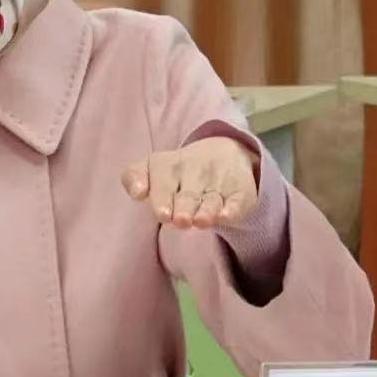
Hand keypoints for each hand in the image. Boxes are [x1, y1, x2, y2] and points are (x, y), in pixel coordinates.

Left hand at [121, 136, 259, 228]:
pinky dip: (232, 209)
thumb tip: (137, 192)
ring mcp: (219, 183)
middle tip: (180, 220)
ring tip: (200, 221)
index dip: (161, 196)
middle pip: (187, 195)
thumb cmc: (178, 174)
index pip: (162, 178)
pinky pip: (237, 201)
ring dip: (206, 210)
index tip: (161, 213)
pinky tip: (226, 216)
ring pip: (210, 200)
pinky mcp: (241, 193)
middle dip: (183, 208)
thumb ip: (135, 178)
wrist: (226, 155)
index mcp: (169, 166)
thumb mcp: (154, 169)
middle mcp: (195, 173)